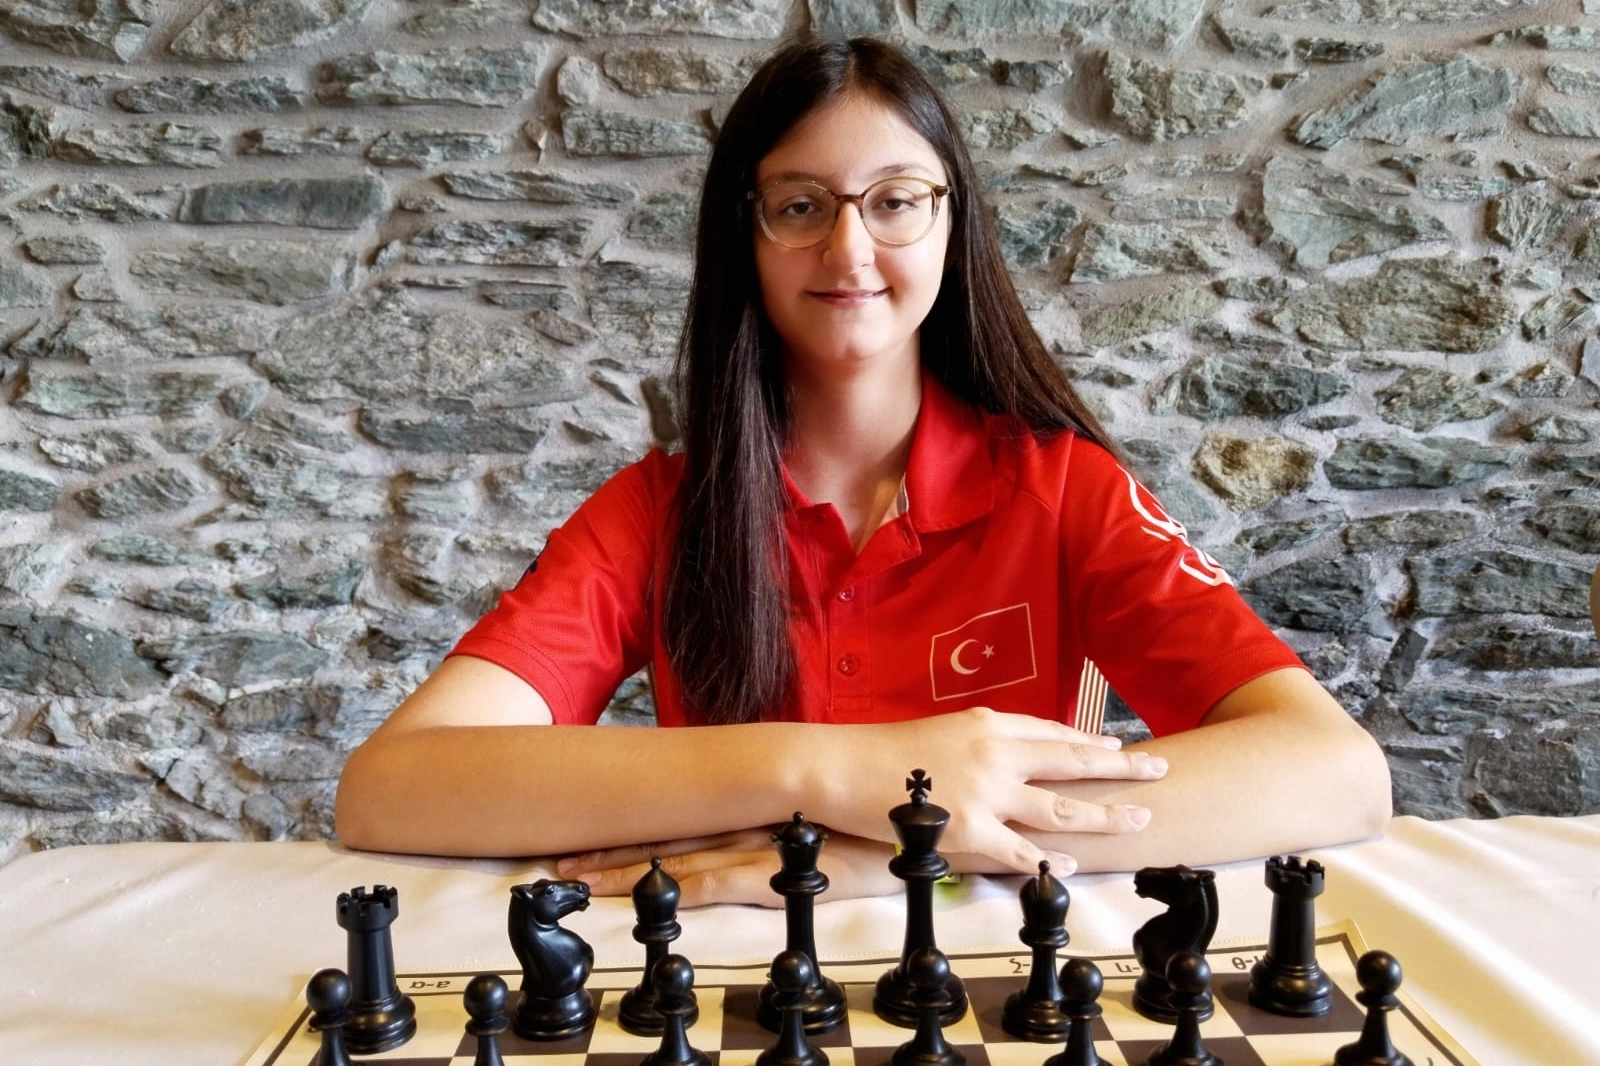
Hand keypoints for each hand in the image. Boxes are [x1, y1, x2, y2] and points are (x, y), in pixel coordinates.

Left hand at [555, 828, 899, 906]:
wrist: (924, 821)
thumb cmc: (876, 821)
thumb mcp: (818, 818)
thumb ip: (781, 822)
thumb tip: (751, 825)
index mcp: (753, 804)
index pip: (679, 813)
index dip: (632, 824)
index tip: (586, 830)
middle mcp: (747, 818)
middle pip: (665, 834)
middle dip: (609, 848)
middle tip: (556, 860)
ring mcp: (760, 846)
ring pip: (676, 858)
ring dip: (626, 871)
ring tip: (575, 878)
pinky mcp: (779, 874)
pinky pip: (716, 881)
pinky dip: (674, 888)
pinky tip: (642, 895)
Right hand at [819, 707, 1166, 877]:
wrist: (839, 766)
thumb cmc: (881, 752)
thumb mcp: (938, 732)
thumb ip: (977, 742)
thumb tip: (1006, 757)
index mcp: (986, 724)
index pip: (1050, 732)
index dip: (1088, 742)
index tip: (1117, 749)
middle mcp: (995, 752)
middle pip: (1071, 761)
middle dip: (1120, 768)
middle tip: (1159, 769)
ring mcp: (985, 792)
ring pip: (1060, 806)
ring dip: (1103, 814)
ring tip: (1136, 819)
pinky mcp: (968, 829)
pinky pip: (1019, 849)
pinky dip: (1046, 859)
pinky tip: (1068, 866)